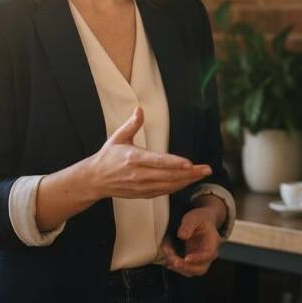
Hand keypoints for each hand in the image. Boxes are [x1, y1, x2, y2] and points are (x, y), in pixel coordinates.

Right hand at [85, 106, 210, 199]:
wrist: (95, 180)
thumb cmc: (108, 157)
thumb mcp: (118, 137)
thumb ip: (132, 124)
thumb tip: (140, 109)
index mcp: (133, 158)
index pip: (157, 161)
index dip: (174, 163)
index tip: (189, 163)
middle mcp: (138, 174)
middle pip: (168, 175)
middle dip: (189, 173)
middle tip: (206, 169)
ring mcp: (141, 186)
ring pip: (168, 185)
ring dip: (187, 181)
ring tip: (201, 174)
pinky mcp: (142, 194)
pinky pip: (163, 192)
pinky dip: (177, 187)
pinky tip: (187, 182)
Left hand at [159, 208, 221, 276]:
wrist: (203, 221)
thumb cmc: (200, 219)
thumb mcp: (194, 218)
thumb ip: (188, 225)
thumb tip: (182, 236)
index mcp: (212, 242)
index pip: (208, 254)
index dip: (198, 259)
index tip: (186, 258)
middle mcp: (209, 254)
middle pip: (201, 269)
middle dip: (186, 267)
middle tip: (172, 260)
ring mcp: (201, 259)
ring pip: (192, 271)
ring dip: (178, 267)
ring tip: (167, 254)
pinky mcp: (193, 260)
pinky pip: (186, 268)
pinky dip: (176, 266)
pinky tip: (167, 259)